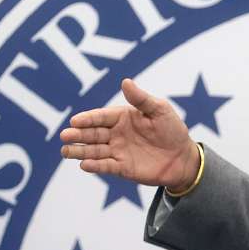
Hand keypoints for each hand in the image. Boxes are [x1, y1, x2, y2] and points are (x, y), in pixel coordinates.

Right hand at [59, 78, 199, 190]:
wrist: (183, 157)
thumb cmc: (172, 129)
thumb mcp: (159, 110)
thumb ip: (141, 99)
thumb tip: (125, 81)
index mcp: (123, 117)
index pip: (101, 117)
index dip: (88, 119)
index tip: (75, 120)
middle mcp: (116, 134)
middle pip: (93, 134)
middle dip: (78, 134)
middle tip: (65, 136)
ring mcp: (118, 151)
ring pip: (94, 150)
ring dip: (80, 151)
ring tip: (65, 151)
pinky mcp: (122, 167)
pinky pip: (105, 166)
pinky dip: (95, 166)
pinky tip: (84, 165)